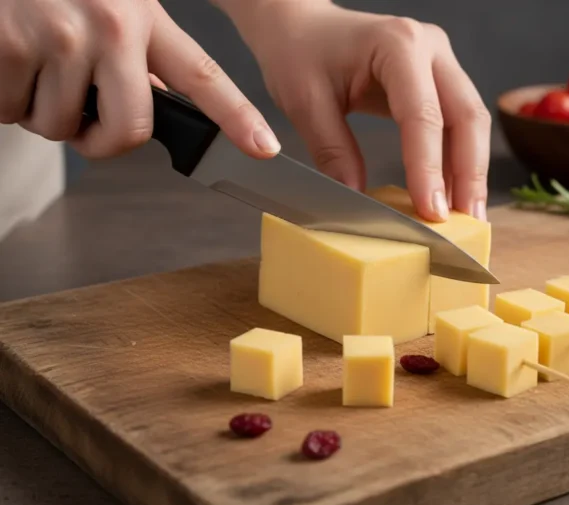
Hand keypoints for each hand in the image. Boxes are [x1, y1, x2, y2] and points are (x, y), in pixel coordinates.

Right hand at [0, 0, 278, 159]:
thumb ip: (138, 52)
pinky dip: (6, 99)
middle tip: (81, 118)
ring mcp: (59, 36)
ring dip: (42, 111)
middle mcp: (110, 25)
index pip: (201, 75)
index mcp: (143, 16)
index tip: (264, 147)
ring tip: (33, 63)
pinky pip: (12, 112)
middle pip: (130, 129)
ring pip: (61, 127)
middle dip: (101, 140)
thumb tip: (155, 98)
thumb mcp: (109, 5)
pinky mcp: (9, 46)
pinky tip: (9, 59)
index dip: (236, 116)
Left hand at [223, 0, 490, 220]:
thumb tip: (357, 198)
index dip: (429, 168)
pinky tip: (452, 193)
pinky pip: (457, 123)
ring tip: (467, 217)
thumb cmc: (300, 53)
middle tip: (467, 222)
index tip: (430, 212)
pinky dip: (457, 160)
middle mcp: (430, 48)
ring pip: (470, 121)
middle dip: (470, 173)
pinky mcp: (438, 79)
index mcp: (397, 44)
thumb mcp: (305, 102)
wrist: (302, 27)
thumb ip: (332, 150)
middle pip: (466, 116)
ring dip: (470, 171)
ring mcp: (439, 62)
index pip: (423, 115)